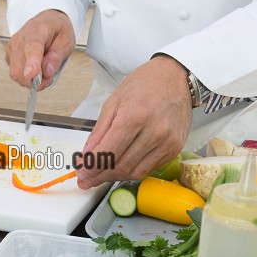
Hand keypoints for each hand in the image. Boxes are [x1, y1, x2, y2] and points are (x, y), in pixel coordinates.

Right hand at [5, 10, 75, 88]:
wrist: (46, 21)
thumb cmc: (57, 30)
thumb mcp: (66, 40)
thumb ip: (57, 56)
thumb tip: (47, 71)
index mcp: (37, 30)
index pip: (32, 48)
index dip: (31, 63)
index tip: (31, 74)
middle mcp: (20, 38)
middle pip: (19, 68)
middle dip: (35, 81)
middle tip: (49, 77)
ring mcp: (12, 47)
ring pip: (16, 73)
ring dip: (31, 80)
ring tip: (44, 70)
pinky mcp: (9, 55)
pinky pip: (16, 73)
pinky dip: (27, 76)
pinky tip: (36, 67)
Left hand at [75, 55, 191, 188]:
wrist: (176, 78)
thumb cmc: (144, 84)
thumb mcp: (114, 102)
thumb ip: (100, 131)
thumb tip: (87, 155)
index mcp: (135, 117)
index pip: (108, 152)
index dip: (91, 167)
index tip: (81, 172)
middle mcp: (154, 132)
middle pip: (121, 166)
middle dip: (99, 176)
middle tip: (86, 179)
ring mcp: (167, 142)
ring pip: (135, 172)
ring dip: (114, 177)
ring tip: (100, 175)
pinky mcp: (174, 148)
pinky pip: (149, 168)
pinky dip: (132, 170)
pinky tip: (121, 166)